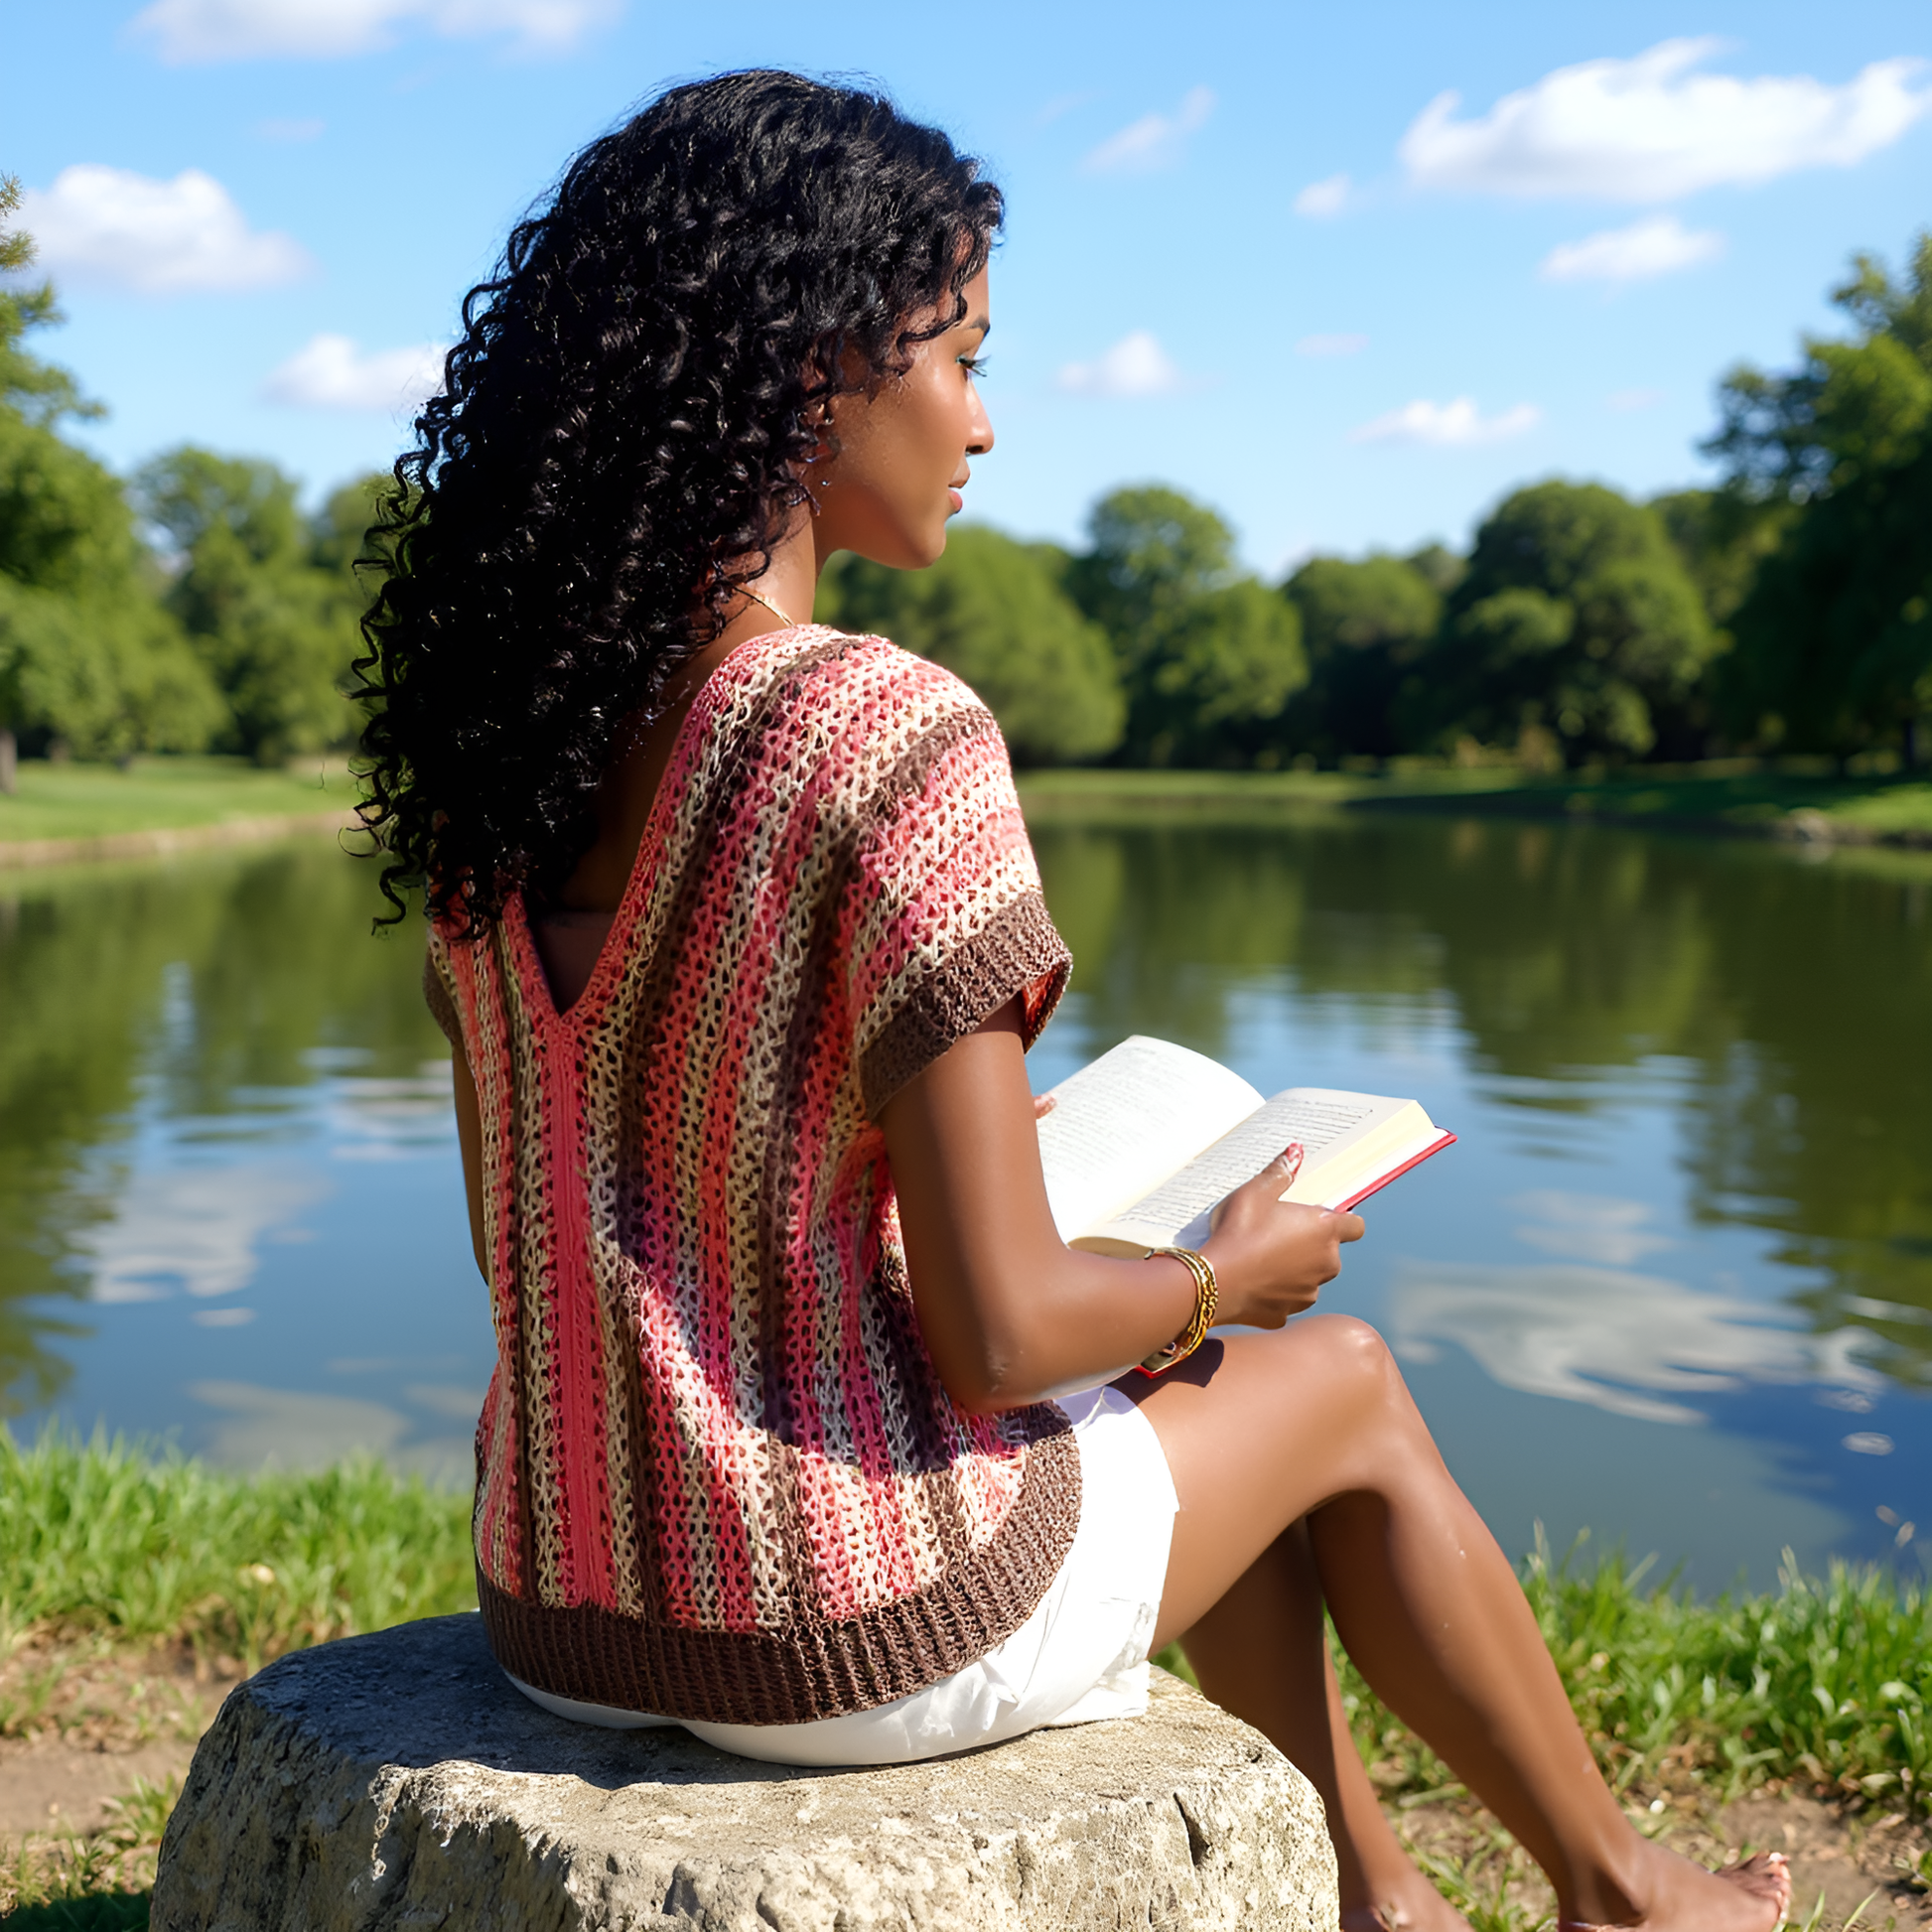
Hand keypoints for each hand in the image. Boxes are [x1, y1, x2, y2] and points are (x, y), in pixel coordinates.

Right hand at [1200, 1148, 1363, 1327]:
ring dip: (1295, 1269)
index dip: (1340, 1220)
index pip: (1355, 1226)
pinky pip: (1287, 1298)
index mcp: (1324, 1231)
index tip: (1317, 1219)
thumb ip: (1280, 1173)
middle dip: (1310, 1244)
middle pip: (1330, 1252)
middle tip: (1277, 1233)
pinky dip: (1276, 1291)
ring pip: (1310, 1277)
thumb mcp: (1255, 1193)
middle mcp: (1326, 1263)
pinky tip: (1253, 1281)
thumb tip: (1296, 1151)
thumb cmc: (1238, 1233)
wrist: (1214, 1283)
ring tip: (1262, 1258)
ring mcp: (1309, 1291)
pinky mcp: (1288, 1312)